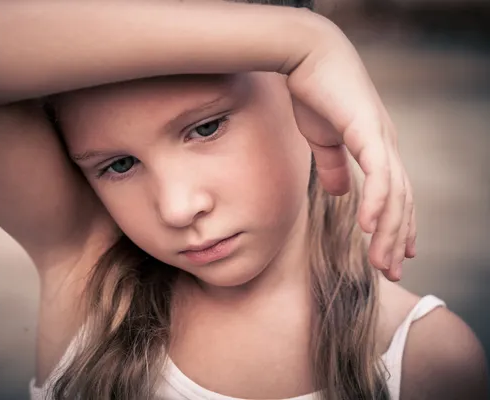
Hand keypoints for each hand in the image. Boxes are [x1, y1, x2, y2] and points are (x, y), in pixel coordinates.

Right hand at [286, 25, 413, 281]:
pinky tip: (369, 227)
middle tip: (392, 271)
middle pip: (401, 201)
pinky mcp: (367, 130)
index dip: (398, 225)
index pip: (395, 194)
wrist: (306, 56)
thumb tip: (341, 193)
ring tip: (383, 262)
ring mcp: (380, 137)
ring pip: (395, 194)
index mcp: (376, 147)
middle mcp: (386, 145)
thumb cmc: (314, 92)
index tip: (396, 254)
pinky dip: (378, 202)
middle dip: (397, 239)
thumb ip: (333, 166)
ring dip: (390, 231)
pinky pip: (378, 174)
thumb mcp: (322, 139)